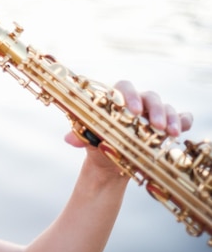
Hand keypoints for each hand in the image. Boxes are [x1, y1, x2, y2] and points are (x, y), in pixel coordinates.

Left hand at [64, 80, 193, 147]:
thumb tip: (68, 139)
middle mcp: (137, 103)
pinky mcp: (166, 126)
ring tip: (170, 134)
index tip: (132, 110)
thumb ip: (81, 137)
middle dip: (154, 109)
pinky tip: (181, 131)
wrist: (108, 164)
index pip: (124, 87)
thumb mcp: (89, 141)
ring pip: (165, 107)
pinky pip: (181, 118)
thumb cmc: (98, 145)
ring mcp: (152, 114)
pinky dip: (184, 121)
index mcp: (117, 101)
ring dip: (170, 118)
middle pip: (149, 96)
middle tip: (156, 125)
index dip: (129, 95)